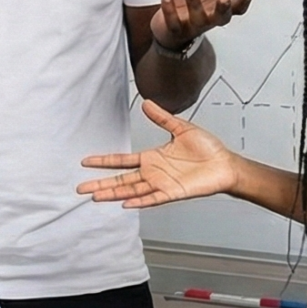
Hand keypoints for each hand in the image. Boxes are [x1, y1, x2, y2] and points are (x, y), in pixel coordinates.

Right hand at [77, 100, 241, 207]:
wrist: (225, 164)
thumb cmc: (208, 149)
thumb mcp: (182, 128)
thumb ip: (162, 118)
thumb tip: (147, 103)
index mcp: (152, 158)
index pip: (122, 161)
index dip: (104, 161)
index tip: (86, 161)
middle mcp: (153, 173)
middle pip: (120, 180)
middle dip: (100, 183)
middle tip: (81, 188)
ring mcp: (161, 184)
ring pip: (131, 190)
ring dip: (113, 193)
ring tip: (95, 197)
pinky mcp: (173, 193)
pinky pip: (152, 199)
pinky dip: (139, 201)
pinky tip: (125, 204)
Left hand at [153, 0, 255, 53]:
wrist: (171, 25)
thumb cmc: (196, 3)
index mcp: (221, 8)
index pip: (238, 8)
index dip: (243, 2)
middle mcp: (210, 19)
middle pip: (221, 18)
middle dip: (223, 8)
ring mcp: (193, 25)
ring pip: (197, 18)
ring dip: (194, 4)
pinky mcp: (175, 28)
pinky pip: (173, 21)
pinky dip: (169, 9)